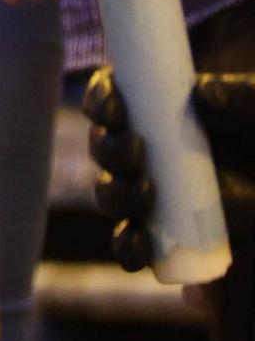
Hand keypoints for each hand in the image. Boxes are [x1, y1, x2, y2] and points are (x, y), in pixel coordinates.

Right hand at [86, 66, 254, 267]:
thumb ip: (240, 97)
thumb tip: (204, 94)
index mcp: (150, 108)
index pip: (107, 98)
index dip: (100, 100)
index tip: (115, 106)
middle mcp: (139, 147)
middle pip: (102, 146)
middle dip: (107, 148)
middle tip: (136, 148)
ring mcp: (146, 190)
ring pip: (109, 192)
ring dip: (115, 193)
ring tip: (145, 192)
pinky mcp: (161, 230)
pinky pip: (129, 241)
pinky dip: (127, 246)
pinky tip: (140, 245)